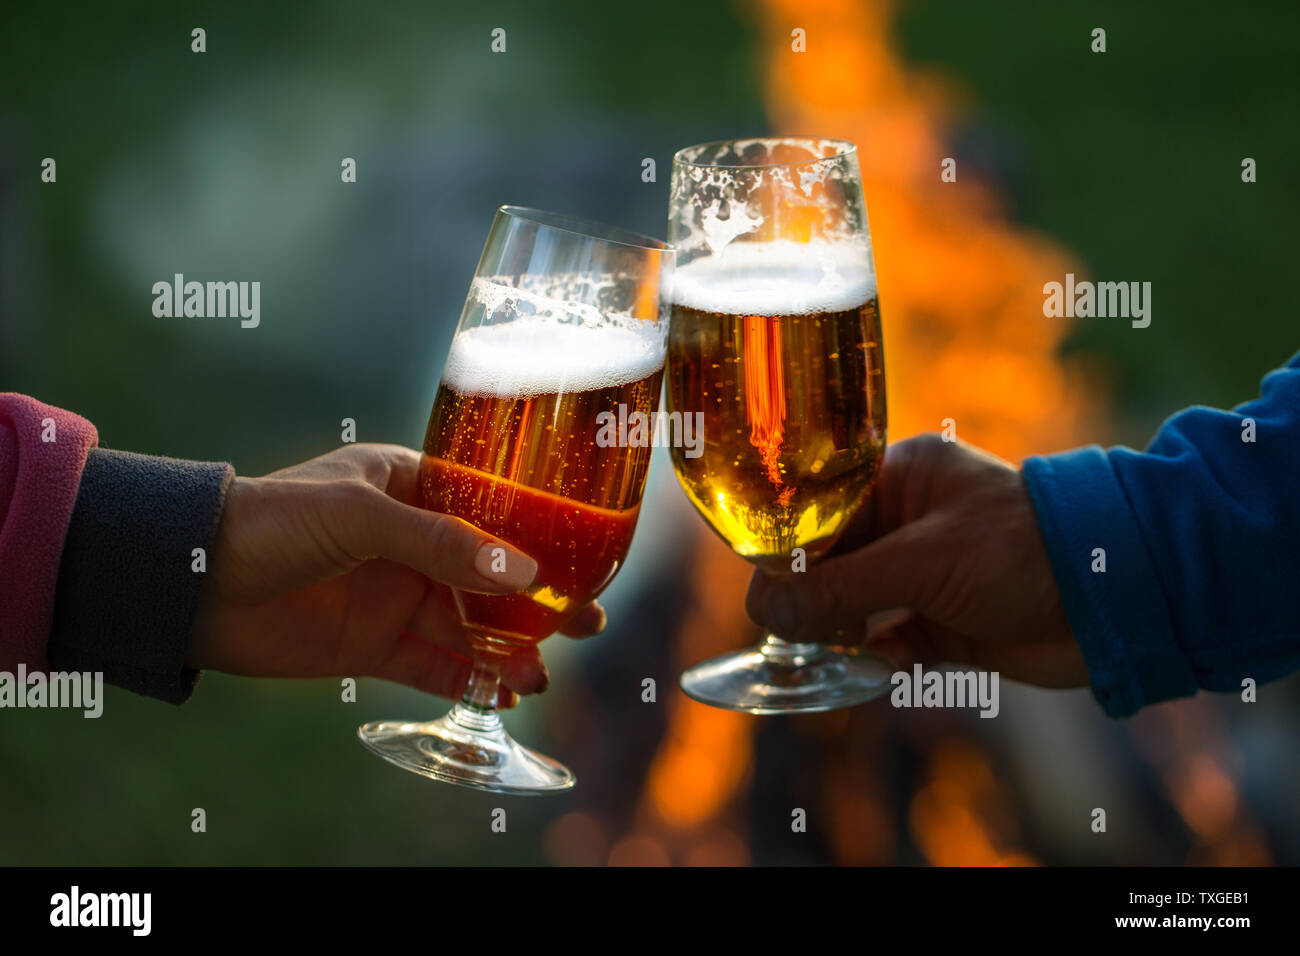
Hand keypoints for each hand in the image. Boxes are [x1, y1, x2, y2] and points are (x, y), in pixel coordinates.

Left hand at [188, 443, 604, 703]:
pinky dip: (471, 679)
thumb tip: (524, 573)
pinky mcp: (374, 646)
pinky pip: (435, 665)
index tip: (586, 553)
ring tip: (543, 671)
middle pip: (491, 574)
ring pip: (470, 625)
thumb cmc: (272, 521)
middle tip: (589, 620)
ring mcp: (394, 596)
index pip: (490, 508)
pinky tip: (504, 693)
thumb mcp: (362, 514)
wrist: (192, 583)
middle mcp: (411, 543)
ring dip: (510, 647)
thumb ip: (442, 544)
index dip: (539, 532)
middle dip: (541, 599)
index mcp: (410, 488)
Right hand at [746, 434, 1086, 686]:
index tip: (764, 590)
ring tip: (823, 649)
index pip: (817, 510)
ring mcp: (924, 573)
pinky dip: (870, 656)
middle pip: (828, 560)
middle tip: (789, 628)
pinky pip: (883, 640)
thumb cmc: (1022, 552)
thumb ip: (841, 586)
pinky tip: (867, 664)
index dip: (786, 549)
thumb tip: (767, 609)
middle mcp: (905, 521)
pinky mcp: (943, 622)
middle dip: (808, 596)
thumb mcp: (922, 562)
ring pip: (851, 604)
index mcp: (898, 478)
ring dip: (835, 630)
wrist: (1114, 601)